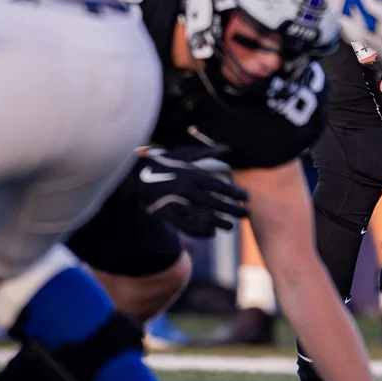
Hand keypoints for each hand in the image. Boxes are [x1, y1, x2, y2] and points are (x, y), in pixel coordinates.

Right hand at [130, 145, 248, 237]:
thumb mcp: (183, 154)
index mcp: (193, 175)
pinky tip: (211, 232)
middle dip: (233, 210)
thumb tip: (227, 147)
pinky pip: (187, 226)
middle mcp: (188, 190)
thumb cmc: (162, 162)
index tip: (247, 198)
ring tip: (231, 227)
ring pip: (204, 217)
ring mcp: (178, 204)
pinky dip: (200, 230)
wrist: (134, 176)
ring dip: (220, 223)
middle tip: (247, 215)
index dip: (235, 193)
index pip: (220, 186)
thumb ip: (206, 152)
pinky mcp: (168, 215)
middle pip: (216, 203)